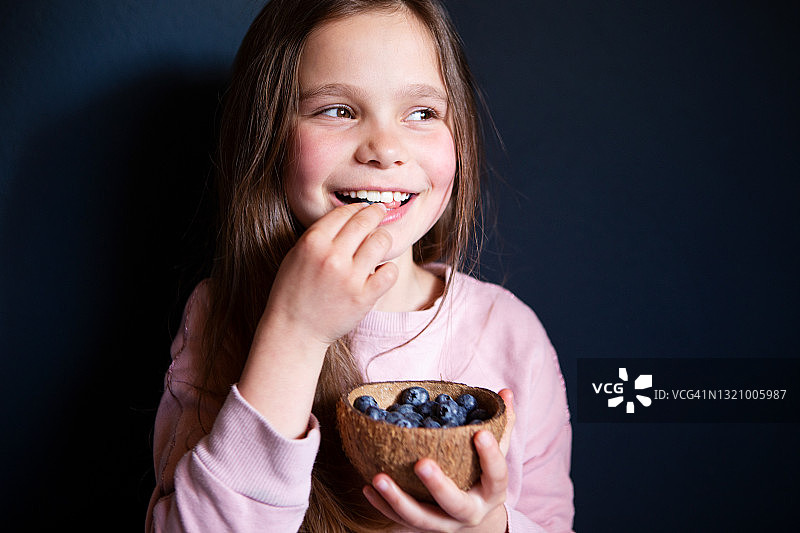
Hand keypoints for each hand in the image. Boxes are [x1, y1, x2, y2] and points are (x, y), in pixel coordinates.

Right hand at [260, 202, 398, 345]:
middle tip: (381, 211)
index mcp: (312, 243)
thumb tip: (349, 217)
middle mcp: (332, 257)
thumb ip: (320, 236)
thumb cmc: (293, 292)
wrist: (293, 331)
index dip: (357, 208)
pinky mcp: (364, 297)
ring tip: (380, 244)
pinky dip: (388, 269)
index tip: (364, 208)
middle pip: (365, 221)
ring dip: (383, 239)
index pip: (344, 212)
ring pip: (382, 241)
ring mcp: (349, 278)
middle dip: (376, 213)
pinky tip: (381, 271)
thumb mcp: (297, 255)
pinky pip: (390, 271)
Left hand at [363, 389, 516, 532]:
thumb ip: (501, 424)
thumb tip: (505, 392)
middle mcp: (469, 511)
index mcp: (492, 492)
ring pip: (420, 517)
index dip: (490, 455)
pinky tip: (368, 487)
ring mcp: (445, 524)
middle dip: (438, 485)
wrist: (475, 517)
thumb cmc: (483, 474)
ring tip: (378, 478)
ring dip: (397, 499)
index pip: (496, 474)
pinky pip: (400, 520)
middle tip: (421, 464)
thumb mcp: (497, 453)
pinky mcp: (423, 528)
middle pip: (455, 503)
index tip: (479, 433)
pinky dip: (383, 505)